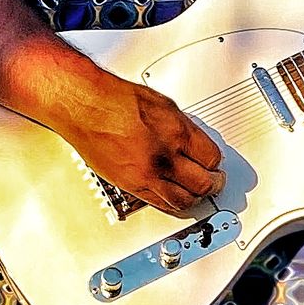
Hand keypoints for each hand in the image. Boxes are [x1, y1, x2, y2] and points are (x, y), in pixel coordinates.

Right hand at [63, 75, 225, 217]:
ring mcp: (146, 175)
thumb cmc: (117, 100)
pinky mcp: (130, 186)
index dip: (216, 162)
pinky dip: (172, 204)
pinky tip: (176, 198)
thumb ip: (184, 127)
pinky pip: (159, 203)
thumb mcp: (164, 105)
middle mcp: (164, 158)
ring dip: (195, 198)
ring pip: (182, 201)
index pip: (212, 158)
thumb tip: (195, 142)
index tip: (215, 162)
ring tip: (198, 193)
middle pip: (202, 184)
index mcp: (177, 133)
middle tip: (215, 181)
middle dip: (213, 184)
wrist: (87, 108)